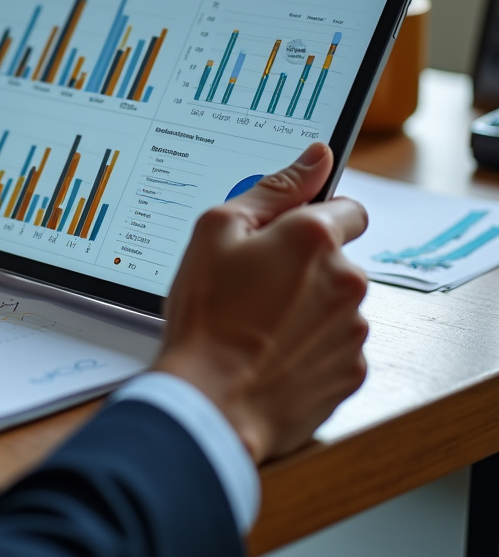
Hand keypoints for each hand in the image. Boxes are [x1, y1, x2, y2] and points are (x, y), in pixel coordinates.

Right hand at [154, 142, 368, 463]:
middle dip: (303, 266)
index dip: (313, 216)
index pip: (345, 207)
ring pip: (335, 304)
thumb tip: (316, 156)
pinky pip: (334, 346)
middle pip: (336, 259)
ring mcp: (351, 330)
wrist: (209, 401)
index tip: (285, 234)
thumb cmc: (206, 315)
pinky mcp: (349, 372)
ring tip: (256, 324)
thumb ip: (274, 188)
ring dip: (306, 307)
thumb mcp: (216, 230)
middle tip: (252, 284)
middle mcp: (346, 281)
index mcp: (314, 239)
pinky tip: (270, 352)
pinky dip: (309, 346)